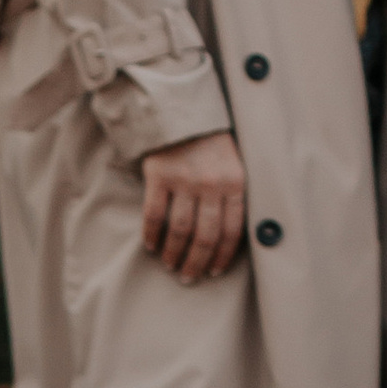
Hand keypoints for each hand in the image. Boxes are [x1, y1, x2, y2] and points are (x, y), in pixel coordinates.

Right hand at [140, 129, 245, 280]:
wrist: (183, 110)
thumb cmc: (212, 141)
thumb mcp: (235, 163)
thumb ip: (235, 194)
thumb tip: (230, 236)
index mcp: (235, 183)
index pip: (231, 231)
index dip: (221, 256)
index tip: (213, 272)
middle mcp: (211, 184)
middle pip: (205, 236)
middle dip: (196, 263)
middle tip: (189, 277)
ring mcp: (184, 180)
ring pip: (180, 230)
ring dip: (174, 253)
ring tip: (170, 265)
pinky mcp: (159, 175)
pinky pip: (154, 214)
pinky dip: (152, 235)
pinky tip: (151, 246)